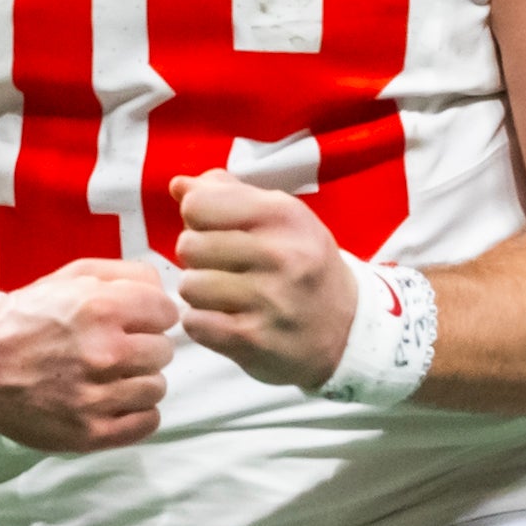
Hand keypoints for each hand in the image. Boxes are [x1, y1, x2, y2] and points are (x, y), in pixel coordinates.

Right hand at [0, 255, 178, 451]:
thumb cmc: (28, 319)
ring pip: (157, 387)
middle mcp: (105, 352)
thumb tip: (164, 290)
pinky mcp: (91, 432)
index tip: (132, 321)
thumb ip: (125, 274)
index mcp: (100, 308)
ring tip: (108, 376)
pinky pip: (148, 421)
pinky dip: (136, 412)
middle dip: (143, 347)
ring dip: (138, 380)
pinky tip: (112, 400)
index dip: (150, 315)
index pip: (166, 313)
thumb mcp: (71, 276)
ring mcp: (98, 397)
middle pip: (164, 351)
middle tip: (113, 349)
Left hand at [172, 170, 355, 388]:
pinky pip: (195, 323)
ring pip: (189, 287)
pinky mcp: (255, 340)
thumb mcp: (280, 217)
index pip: (198, 204)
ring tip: (225, 295)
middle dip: (196, 257)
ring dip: (200, 293)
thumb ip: (227, 194)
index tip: (215, 229)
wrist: (347, 328)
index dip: (196, 217)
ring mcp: (269, 300)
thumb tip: (178, 185)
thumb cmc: (302, 263)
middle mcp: (280, 255)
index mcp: (283, 215)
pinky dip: (203, 323)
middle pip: (188, 246)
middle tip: (221, 266)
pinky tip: (227, 319)